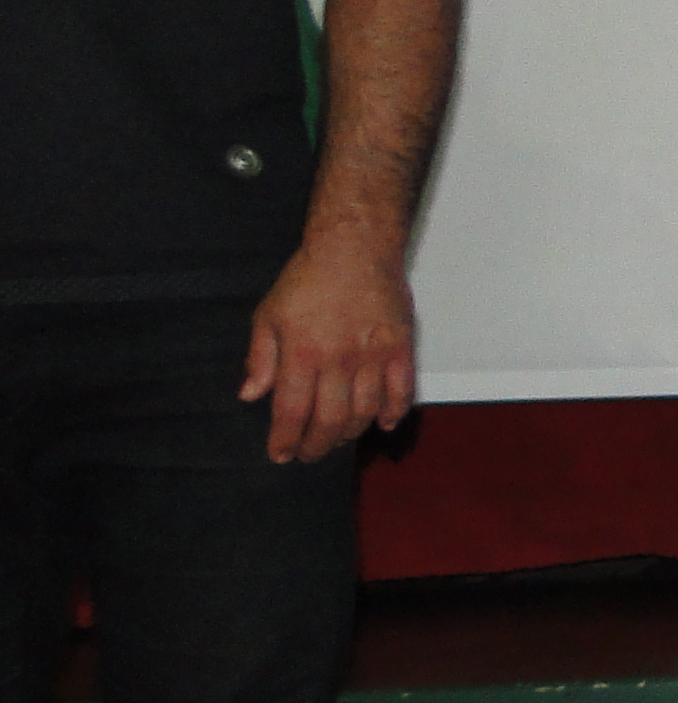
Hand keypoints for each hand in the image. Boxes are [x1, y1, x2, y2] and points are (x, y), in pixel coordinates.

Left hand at [241, 239, 418, 463]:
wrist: (354, 248)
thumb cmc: (309, 278)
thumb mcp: (269, 314)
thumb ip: (260, 358)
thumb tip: (251, 395)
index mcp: (302, 353)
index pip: (292, 411)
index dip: (285, 439)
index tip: (280, 454)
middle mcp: (339, 361)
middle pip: (330, 420)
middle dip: (316, 445)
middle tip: (308, 453)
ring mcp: (374, 357)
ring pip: (364, 412)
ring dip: (350, 434)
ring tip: (337, 439)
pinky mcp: (400, 348)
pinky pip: (401, 391)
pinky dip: (393, 413)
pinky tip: (382, 424)